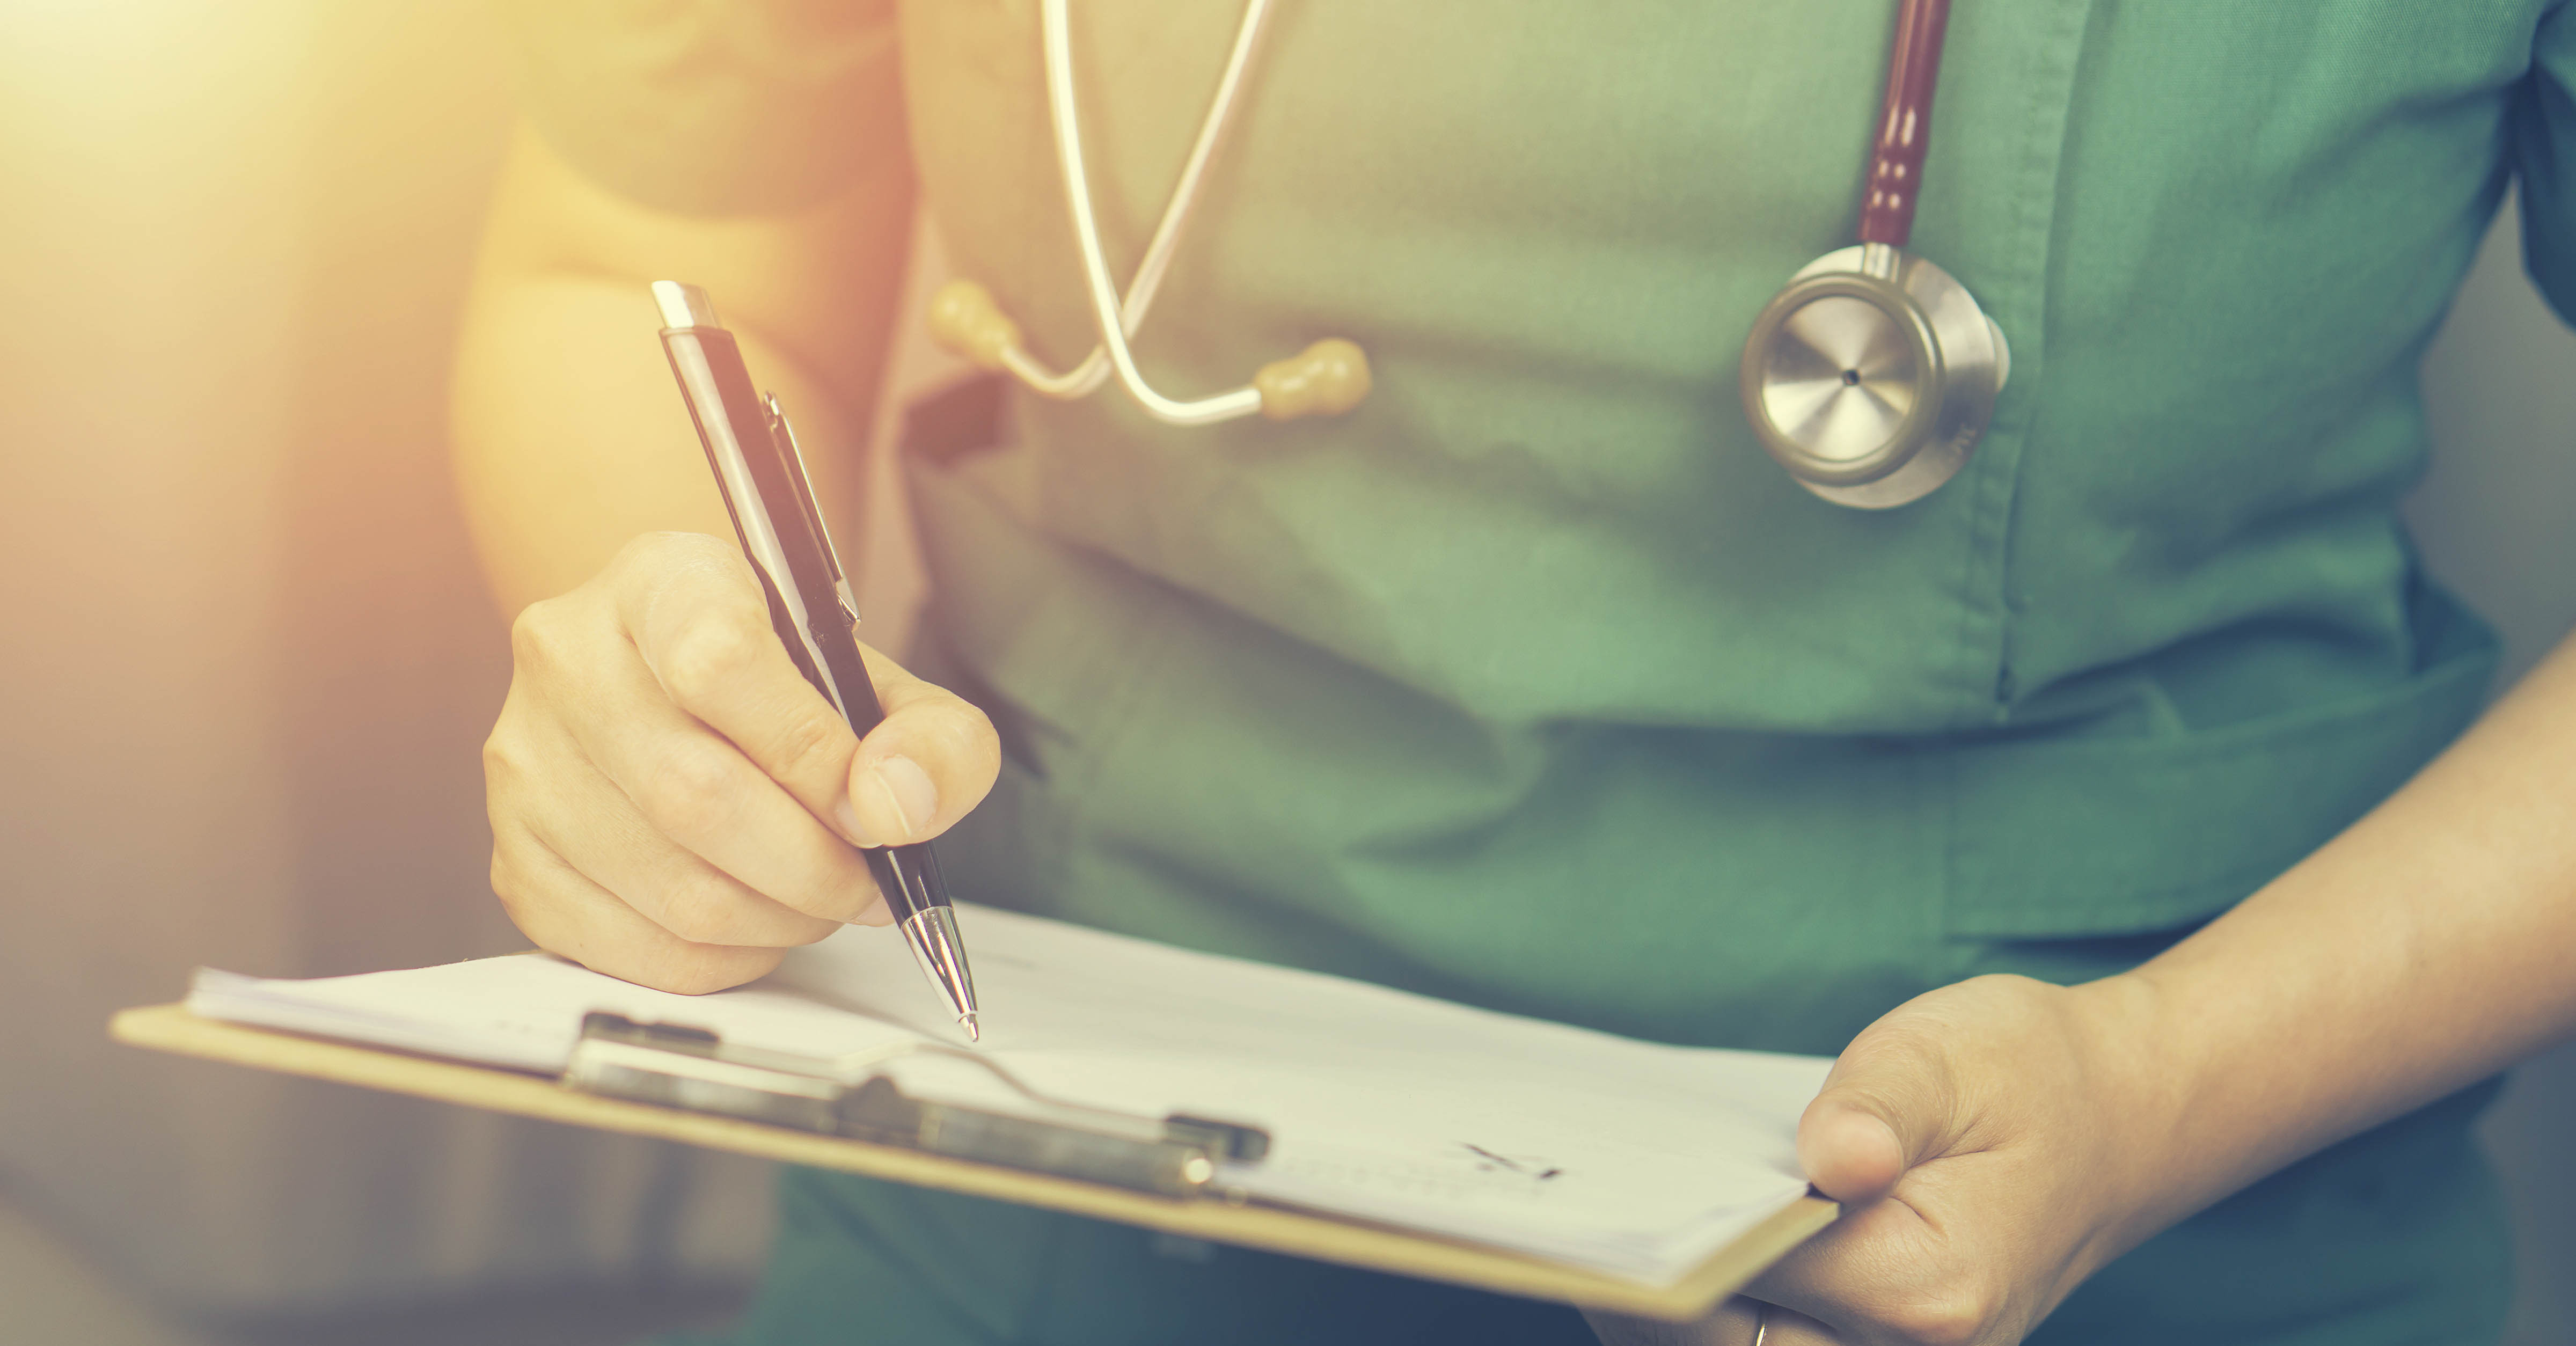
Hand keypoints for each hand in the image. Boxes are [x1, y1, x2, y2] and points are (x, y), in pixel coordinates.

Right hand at [482, 531, 999, 992]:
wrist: (681, 698)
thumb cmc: (782, 690)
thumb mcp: (882, 686)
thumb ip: (933, 738)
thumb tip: (896, 807)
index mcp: (660, 582)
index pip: (720, 663)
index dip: (813, 757)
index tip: (871, 807)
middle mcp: (567, 657)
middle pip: (696, 795)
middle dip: (812, 865)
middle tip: (864, 882)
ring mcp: (525, 762)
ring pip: (673, 888)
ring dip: (778, 918)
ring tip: (817, 897)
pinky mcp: (514, 858)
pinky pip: (636, 948)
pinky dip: (723, 958)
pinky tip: (755, 921)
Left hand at [1587, 974, 2172, 1345]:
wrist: (2116, 1119)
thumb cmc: (2026, 1076)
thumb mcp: (1951, 1054)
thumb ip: (1879, 1106)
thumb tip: (1829, 1158)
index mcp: (1932, 1286)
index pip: (1758, 1280)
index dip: (1675, 1242)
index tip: (1606, 1196)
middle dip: (1649, 1296)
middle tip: (1577, 1225)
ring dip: (1669, 1316)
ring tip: (1606, 1240)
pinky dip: (1713, 1316)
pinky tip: (1670, 1255)